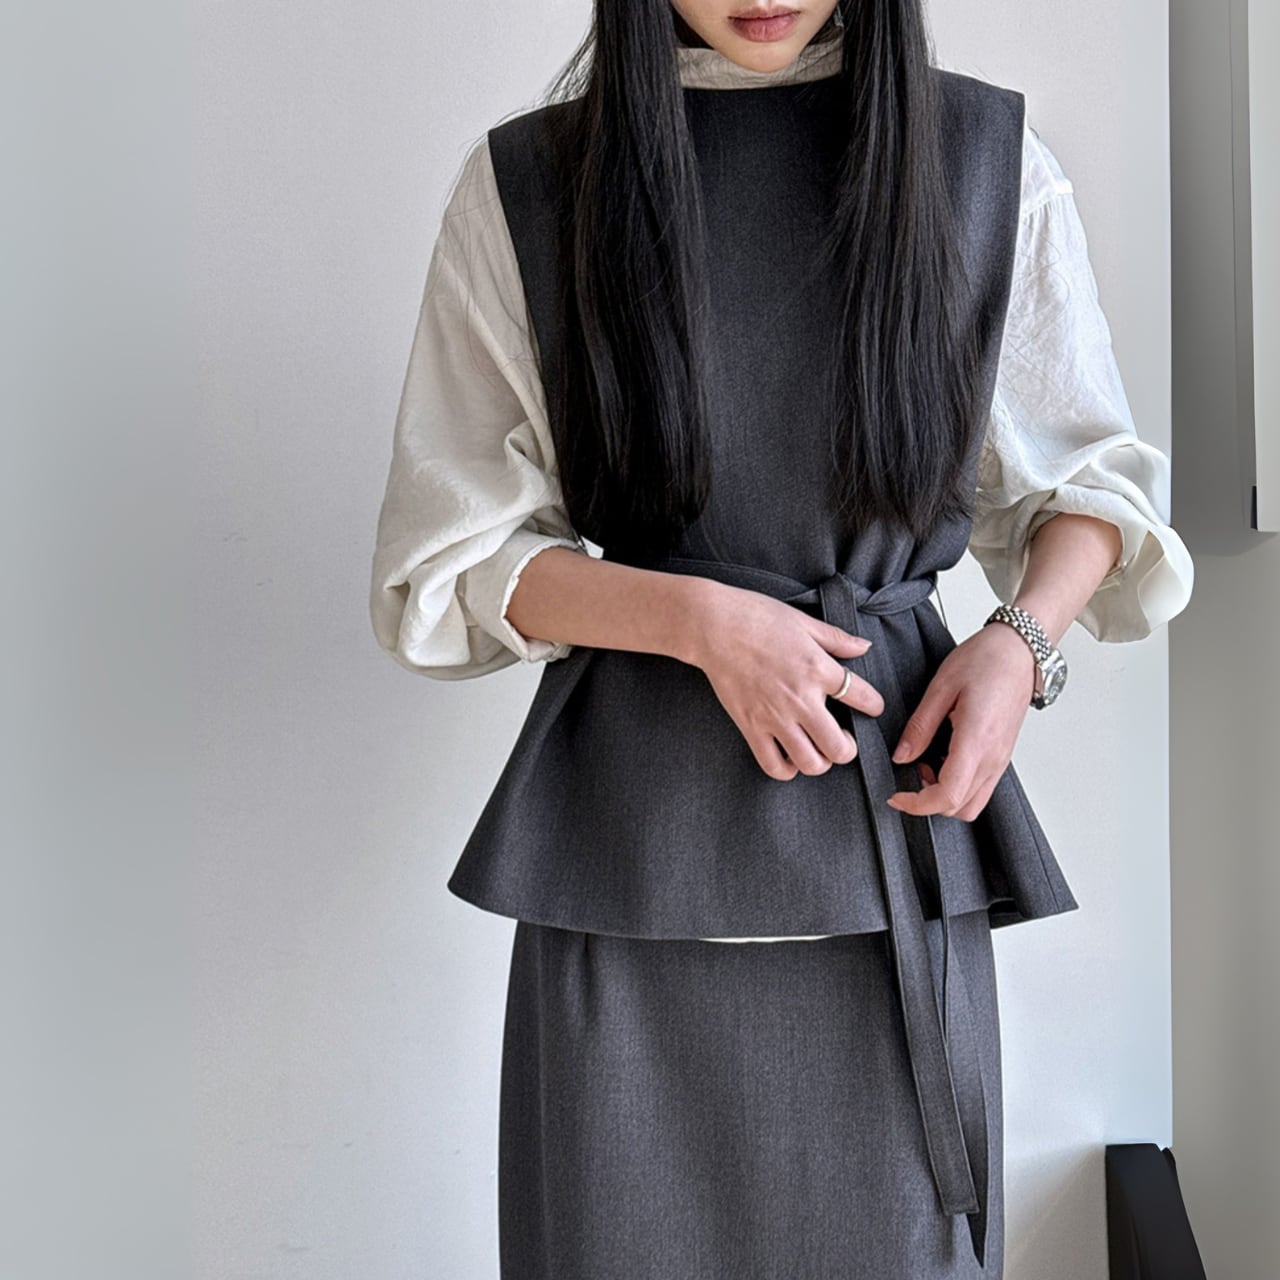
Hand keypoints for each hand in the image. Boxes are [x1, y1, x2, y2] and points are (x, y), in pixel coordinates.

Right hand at [686, 581, 883, 780]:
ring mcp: (775, 717)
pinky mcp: (751, 727)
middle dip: (848, 748)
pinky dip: (787, 769)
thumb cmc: (756, 617)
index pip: (863, 698)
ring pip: (811, 763)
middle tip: (842, 738)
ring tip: (816, 748)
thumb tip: (864, 647)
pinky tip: (790, 755)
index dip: (874, 705)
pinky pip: (774, 765)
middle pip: (840, 748)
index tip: (871, 706)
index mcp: (818, 669)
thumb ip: (837, 640)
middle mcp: (801, 699)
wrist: (712, 626)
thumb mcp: (803, 622)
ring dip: (820, 761)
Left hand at [886, 621, 1036, 820]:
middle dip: (927, 801)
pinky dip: (958, 786)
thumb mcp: (941, 687)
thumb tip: (901, 757)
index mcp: (977, 740)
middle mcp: (993, 758)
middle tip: (907, 774)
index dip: (916, 804)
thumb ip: (920, 726)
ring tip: (925, 764)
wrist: (1019, 650)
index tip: (895, 795)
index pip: (947, 795)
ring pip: (972, 803)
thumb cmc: (986, 660)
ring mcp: (1001, 759)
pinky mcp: (1002, 755)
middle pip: (959, 808)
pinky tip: (942, 758)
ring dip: (944, 796)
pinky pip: (980, 788)